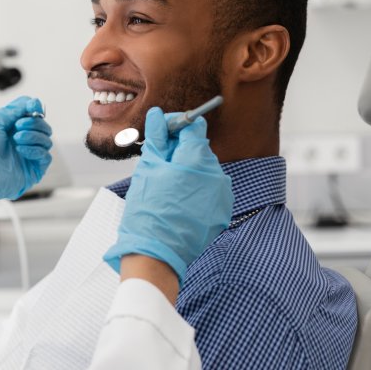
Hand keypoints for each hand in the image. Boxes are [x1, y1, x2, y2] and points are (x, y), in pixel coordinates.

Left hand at [0, 96, 52, 217]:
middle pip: (43, 126)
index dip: (35, 108)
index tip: (33, 106)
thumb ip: (16, 109)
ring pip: (46, 140)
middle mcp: (23, 141)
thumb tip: (35, 103)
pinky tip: (20, 149)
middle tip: (18, 126)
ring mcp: (29, 156)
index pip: (33, 115)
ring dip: (33, 135)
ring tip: (16, 139)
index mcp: (14, 128)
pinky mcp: (33, 170)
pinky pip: (45, 156)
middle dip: (34, 122)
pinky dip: (35, 150)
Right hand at [103, 107, 233, 284]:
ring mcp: (222, 195)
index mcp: (197, 159)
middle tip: (158, 163)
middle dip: (179, 151)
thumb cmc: (148, 210)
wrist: (156, 253)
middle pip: (199, 149)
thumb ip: (157, 139)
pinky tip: (177, 202)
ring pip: (204, 170)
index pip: (194, 126)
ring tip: (165, 187)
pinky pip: (209, 191)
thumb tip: (158, 115)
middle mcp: (217, 174)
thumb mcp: (148, 168)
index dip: (176, 126)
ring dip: (187, 171)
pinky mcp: (221, 212)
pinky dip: (195, 190)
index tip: (162, 133)